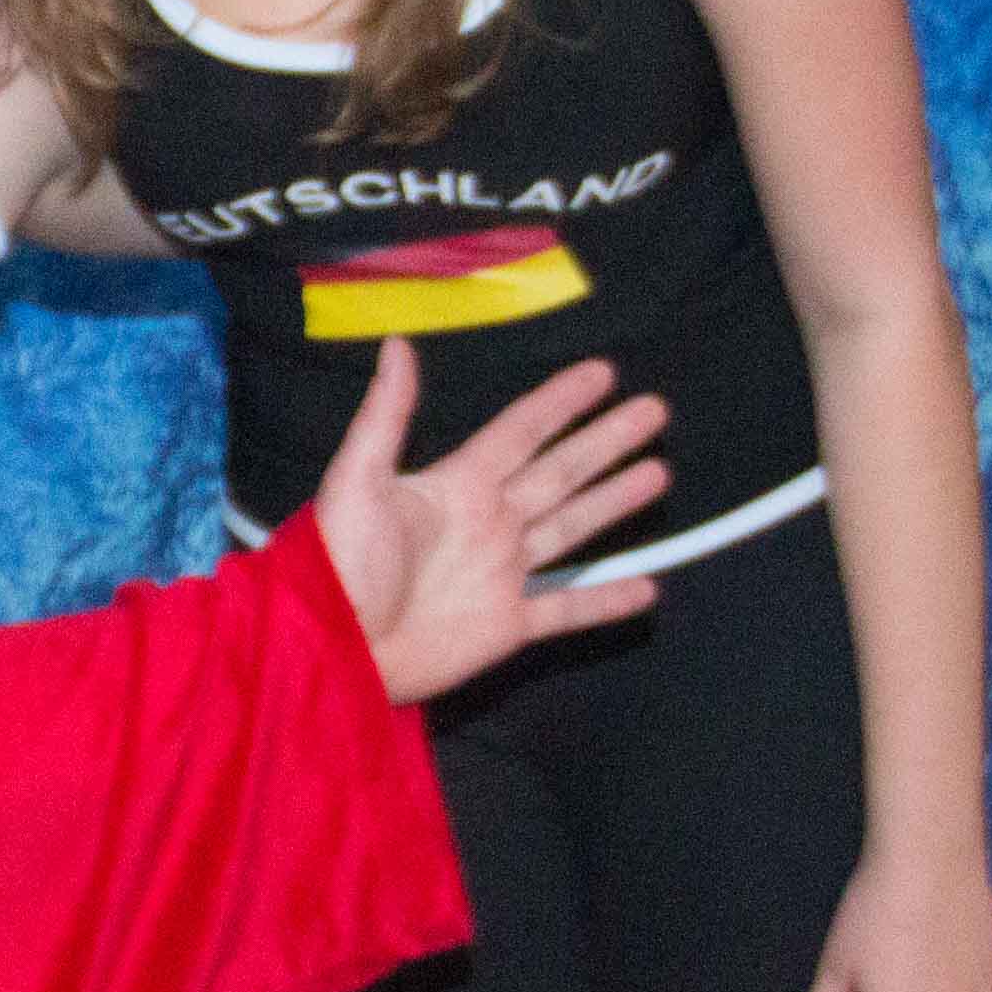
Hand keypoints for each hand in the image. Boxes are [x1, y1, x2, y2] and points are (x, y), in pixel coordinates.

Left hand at [309, 342, 673, 704]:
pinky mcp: (507, 625)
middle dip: (607, 440)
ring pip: (572, 528)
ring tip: (658, 472)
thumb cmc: (337, 563)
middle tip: (655, 410)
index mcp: (458, 486)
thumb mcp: (356, 480)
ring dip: (615, 501)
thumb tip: (397, 344)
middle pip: (561, 470)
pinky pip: (567, 609)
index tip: (604, 372)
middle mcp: (488, 523)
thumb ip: (385, 415)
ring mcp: (502, 574)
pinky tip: (646, 586)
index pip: (522, 431)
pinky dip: (606, 600)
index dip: (562, 401)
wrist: (334, 647)